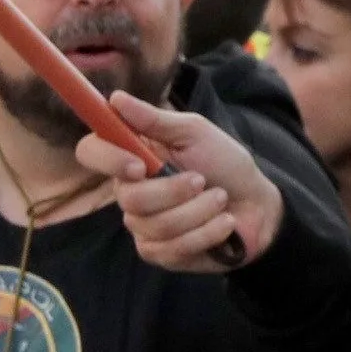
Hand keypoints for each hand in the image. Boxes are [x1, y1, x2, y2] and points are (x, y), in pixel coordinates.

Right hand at [81, 94, 280, 268]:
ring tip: (220, 200)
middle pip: (127, 198)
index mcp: (133, 155)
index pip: (91, 152)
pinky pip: (171, 248)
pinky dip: (206, 232)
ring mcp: (142, 225)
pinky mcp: (159, 252)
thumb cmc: (225, 165)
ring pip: (154, 224)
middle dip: (174, 190)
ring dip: (199, 210)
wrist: (258, 206)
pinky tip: (223, 224)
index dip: (107, 158)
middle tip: (203, 180)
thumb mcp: (196, 133)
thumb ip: (156, 120)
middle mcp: (130, 190)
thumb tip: (116, 98)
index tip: (140, 164)